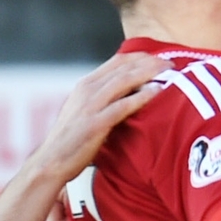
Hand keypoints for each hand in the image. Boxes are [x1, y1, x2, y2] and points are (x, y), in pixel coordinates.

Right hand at [30, 51, 167, 184]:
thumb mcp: (82, 112)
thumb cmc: (69, 142)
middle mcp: (87, 89)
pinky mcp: (96, 123)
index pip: (117, 61)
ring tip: (169, 73)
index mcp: (85, 85)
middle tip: (170, 64)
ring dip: (149, 73)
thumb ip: (100, 101)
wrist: (50, 163)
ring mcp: (91, 105)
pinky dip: (142, 96)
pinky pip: (123, 105)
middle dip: (149, 62)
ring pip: (125, 80)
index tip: (158, 59)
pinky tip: (157, 92)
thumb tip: (123, 98)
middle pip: (124, 66)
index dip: (140, 57)